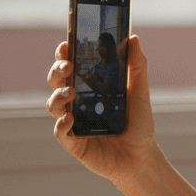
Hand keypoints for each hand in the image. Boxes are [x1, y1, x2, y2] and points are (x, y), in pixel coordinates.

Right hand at [46, 35, 158, 184]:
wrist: (142, 157)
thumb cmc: (139, 125)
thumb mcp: (140, 93)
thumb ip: (136, 67)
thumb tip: (134, 38)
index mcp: (89, 88)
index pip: (71, 67)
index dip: (64, 55)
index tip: (66, 45)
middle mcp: (77, 103)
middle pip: (56, 82)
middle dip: (57, 71)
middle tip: (67, 66)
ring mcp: (72, 123)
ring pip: (54, 105)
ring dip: (58, 96)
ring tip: (71, 92)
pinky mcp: (73, 143)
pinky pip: (60, 132)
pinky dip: (61, 124)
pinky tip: (70, 118)